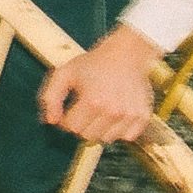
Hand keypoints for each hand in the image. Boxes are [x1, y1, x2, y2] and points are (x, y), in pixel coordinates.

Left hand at [38, 25, 159, 142]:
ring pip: (106, 138)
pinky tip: (115, 115)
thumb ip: (51, 98)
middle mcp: (113, 111)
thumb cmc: (94, 63)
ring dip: (100, 129)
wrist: (126, 54)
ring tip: (100, 110)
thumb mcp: (64, 73)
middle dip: (82, 125)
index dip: (66, 119)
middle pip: (88, 136)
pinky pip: (127, 137)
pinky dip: (119, 130)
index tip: (70, 109)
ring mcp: (129, 115)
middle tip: (84, 110)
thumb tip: (50, 121)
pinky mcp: (142, 117)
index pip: (72, 127)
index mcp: (92, 101)